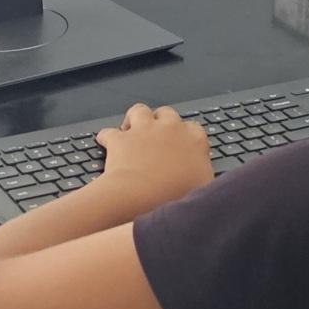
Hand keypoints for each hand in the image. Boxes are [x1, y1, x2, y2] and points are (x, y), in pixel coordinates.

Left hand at [96, 104, 213, 210]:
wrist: (143, 198)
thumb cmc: (175, 196)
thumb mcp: (203, 188)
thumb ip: (203, 175)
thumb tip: (202, 176)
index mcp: (194, 139)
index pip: (194, 128)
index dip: (186, 136)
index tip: (183, 146)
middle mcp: (170, 128)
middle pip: (167, 113)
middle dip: (161, 122)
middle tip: (156, 137)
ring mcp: (144, 130)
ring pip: (139, 110)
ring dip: (134, 119)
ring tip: (131, 130)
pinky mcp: (120, 139)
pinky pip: (109, 132)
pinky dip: (106, 137)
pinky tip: (105, 143)